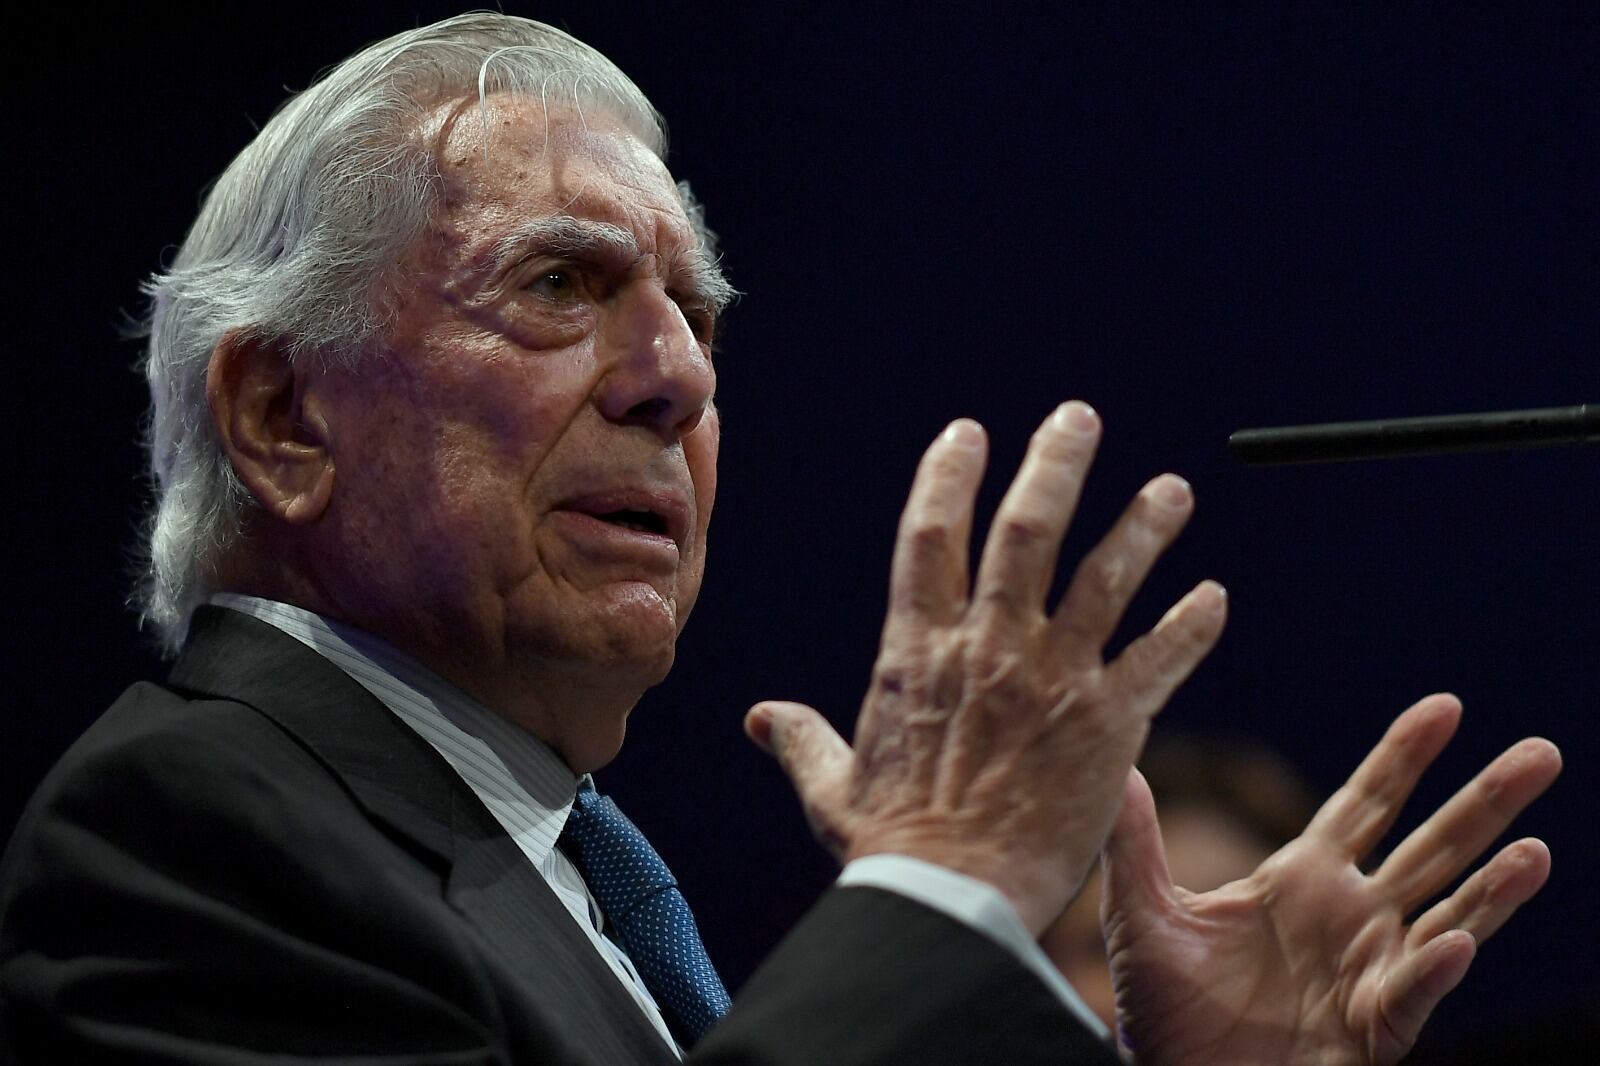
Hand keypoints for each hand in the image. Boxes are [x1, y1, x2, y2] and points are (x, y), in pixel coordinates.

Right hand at [745, 403, 1227, 932]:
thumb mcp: (832, 788)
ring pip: (1106, 578)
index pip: (932, 537)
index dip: (949, 476)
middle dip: (1055, 464)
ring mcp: (1053, 681)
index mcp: (917, 653)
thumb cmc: (889, 849)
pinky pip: (1160, 659)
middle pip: (1027, 529)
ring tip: (1174, 490)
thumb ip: (802, 741)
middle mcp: (988, 648)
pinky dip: (1191, 625)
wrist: (950, 902)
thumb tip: (760, 719)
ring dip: (1142, 527)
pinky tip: (1216, 597)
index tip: (968, 433)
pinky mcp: (1109, 726)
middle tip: (1079, 418)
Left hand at [1085, 694, 1558, 1065]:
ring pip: (1450, 917)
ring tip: (1536, 849)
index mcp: (1304, 877)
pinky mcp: (1372, 1029)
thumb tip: (1116, 764)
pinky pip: (1411, 993)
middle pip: (1433, 846)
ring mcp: (1371, 971)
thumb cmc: (1165, 1010)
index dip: (1405, 756)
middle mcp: (1352, 916)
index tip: (1446, 706)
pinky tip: (1458, 942)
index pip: (1367, 802)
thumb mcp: (1142, 915)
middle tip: (1541, 751)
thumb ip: (1135, 841)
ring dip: (1495, 886)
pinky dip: (1434, 969)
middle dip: (1486, 801)